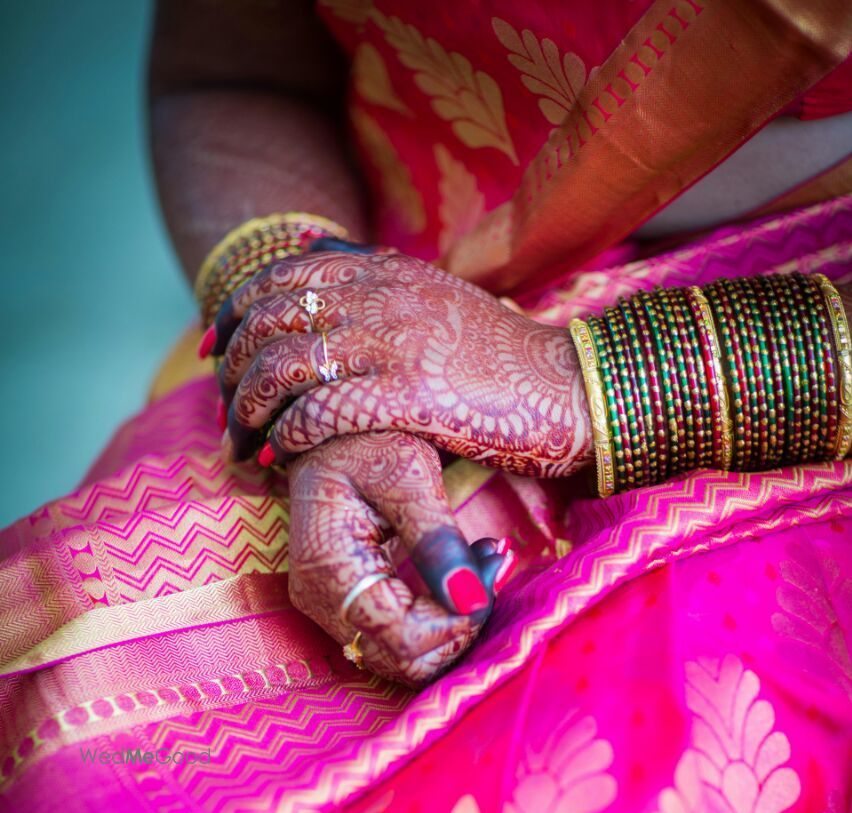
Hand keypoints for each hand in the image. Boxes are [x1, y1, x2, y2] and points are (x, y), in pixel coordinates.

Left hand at [213, 249, 592, 475]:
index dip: (236, 311)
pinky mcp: (409, 395)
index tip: (216, 348)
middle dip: (233, 368)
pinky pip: (321, 410)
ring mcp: (395, 343)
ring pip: (285, 365)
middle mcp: (383, 297)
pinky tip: (278, 454)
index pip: (282, 276)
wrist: (569, 389)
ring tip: (241, 442)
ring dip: (249, 408)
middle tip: (222, 409)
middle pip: (271, 319)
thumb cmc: (500, 357)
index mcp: (386, 270)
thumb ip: (378, 275)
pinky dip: (288, 434)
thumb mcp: (435, 296)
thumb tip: (319, 252)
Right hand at [286, 431, 515, 686]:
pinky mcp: (344, 604)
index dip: (457, 623)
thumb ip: (438, 540)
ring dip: (454, 621)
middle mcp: (320, 599)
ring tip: (484, 560)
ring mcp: (327, 606)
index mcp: (329, 566)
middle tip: (493, 563)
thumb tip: (472, 603)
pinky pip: (399, 636)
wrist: (329, 424)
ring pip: (404, 657)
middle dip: (460, 625)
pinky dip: (440, 615)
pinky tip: (464, 569)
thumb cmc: (366, 435)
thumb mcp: (409, 473)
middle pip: (403, 660)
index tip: (492, 569)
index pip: (403, 639)